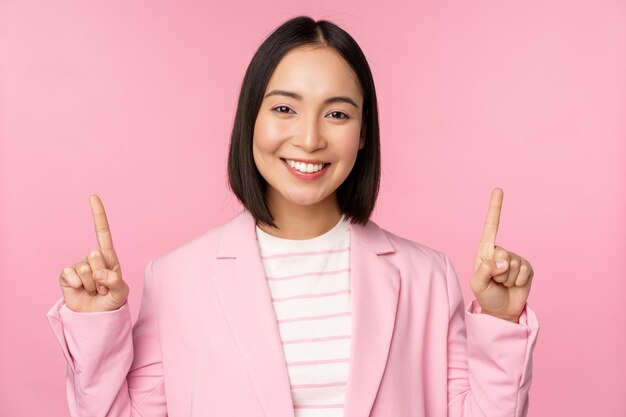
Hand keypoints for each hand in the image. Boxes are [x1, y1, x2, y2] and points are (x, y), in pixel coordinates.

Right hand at [59, 195, 128, 311]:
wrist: (96, 316)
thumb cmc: (111, 301)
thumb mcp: (120, 292)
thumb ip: (114, 281)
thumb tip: (98, 273)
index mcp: (109, 257)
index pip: (103, 232)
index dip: (98, 214)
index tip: (93, 196)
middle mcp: (93, 258)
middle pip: (96, 255)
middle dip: (102, 275)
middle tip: (103, 287)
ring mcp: (79, 266)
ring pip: (86, 269)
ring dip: (92, 285)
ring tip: (94, 291)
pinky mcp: (67, 275)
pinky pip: (71, 274)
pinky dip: (78, 285)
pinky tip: (81, 291)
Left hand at [469, 188, 533, 322]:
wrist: (502, 310)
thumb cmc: (486, 294)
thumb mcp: (478, 283)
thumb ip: (486, 270)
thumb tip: (503, 261)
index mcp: (485, 250)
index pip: (491, 226)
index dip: (495, 208)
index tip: (498, 189)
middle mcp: (500, 251)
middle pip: (503, 253)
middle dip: (498, 271)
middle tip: (495, 281)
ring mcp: (515, 259)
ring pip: (514, 264)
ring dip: (507, 279)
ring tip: (503, 284)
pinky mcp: (527, 268)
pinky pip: (524, 271)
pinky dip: (518, 282)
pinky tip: (514, 285)